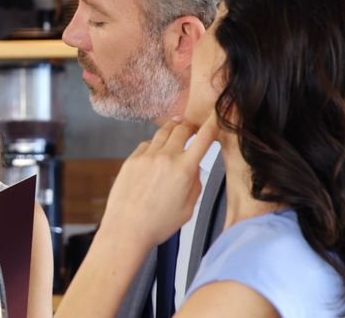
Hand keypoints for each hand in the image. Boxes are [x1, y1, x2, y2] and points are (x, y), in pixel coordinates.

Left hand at [100, 115, 218, 246]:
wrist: (126, 228)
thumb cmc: (158, 224)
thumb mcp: (188, 208)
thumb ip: (195, 184)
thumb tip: (194, 169)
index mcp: (184, 169)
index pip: (205, 137)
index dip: (214, 122)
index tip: (218, 115)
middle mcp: (165, 157)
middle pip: (182, 128)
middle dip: (191, 125)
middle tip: (194, 127)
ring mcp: (146, 156)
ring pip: (163, 132)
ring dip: (173, 128)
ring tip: (177, 129)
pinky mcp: (131, 160)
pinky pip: (146, 144)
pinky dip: (154, 144)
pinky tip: (156, 151)